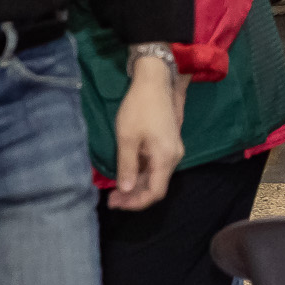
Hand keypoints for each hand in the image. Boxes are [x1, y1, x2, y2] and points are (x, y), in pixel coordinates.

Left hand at [108, 54, 184, 211]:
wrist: (155, 81)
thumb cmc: (140, 109)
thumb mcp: (127, 138)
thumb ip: (127, 166)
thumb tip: (125, 189)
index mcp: (165, 158)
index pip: (155, 192)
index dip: (135, 202)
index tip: (114, 202)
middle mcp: (174, 156)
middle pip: (157, 186)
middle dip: (134, 196)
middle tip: (111, 198)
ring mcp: (173, 149)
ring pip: (156, 176)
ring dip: (137, 185)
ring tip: (115, 188)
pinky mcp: (169, 143)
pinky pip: (156, 165)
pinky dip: (142, 173)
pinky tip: (127, 172)